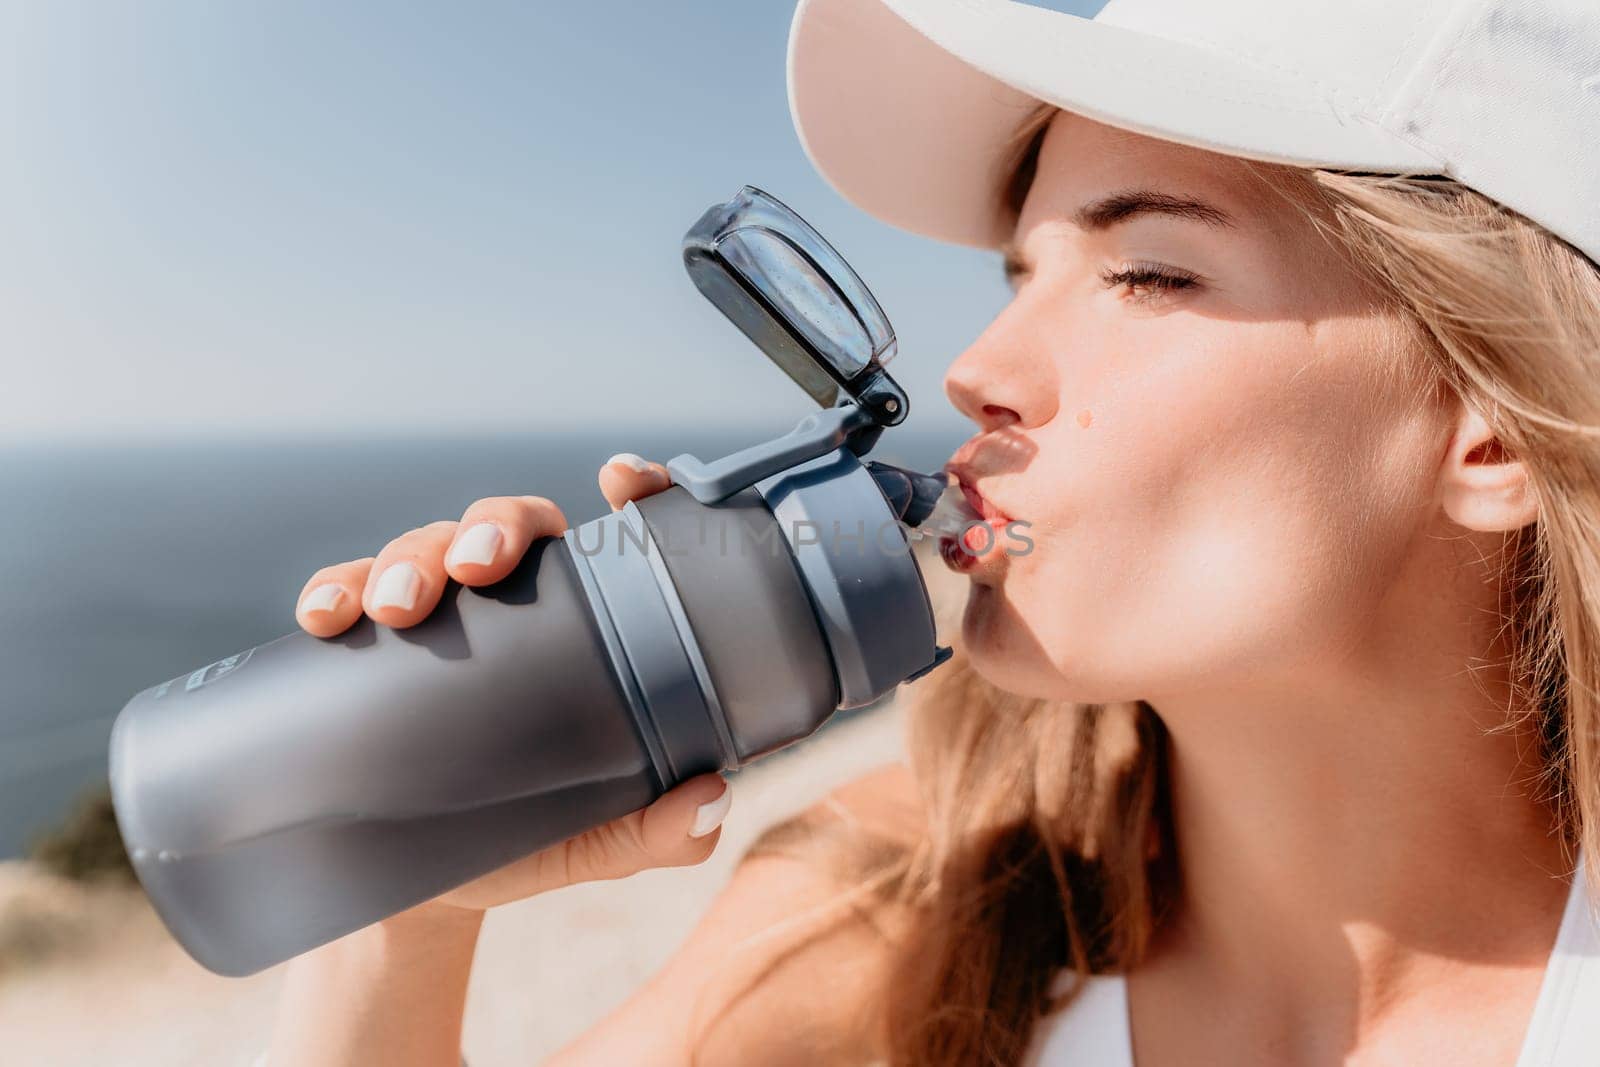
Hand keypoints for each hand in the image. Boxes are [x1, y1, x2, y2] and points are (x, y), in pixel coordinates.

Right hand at [289, 452, 731, 915]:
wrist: (434, 888)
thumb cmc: (536, 838)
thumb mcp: (603, 839)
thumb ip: (664, 830)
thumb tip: (708, 798)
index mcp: (588, 623)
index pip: (616, 537)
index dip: (631, 491)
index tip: (619, 479)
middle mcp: (512, 603)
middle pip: (510, 524)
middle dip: (491, 526)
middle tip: (475, 566)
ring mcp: (437, 617)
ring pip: (426, 545)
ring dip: (408, 559)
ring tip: (396, 607)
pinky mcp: (364, 646)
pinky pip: (344, 591)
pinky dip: (333, 589)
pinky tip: (326, 617)